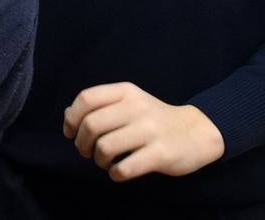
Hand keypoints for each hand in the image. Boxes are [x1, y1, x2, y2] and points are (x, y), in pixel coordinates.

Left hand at [63, 82, 223, 180]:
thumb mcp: (129, 102)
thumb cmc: (153, 119)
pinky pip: (124, 168)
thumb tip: (68, 116)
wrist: (196, 132)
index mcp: (126, 91)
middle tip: (86, 152)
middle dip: (81, 143)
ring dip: (98, 160)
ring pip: (105, 147)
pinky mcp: (161, 154)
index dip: (72, 118)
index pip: (86, 98)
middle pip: (91, 125)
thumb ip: (100, 105)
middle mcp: (137, 107)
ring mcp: (150, 130)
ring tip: (104, 162)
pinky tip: (118, 171)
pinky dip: (114, 173)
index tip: (71, 133)